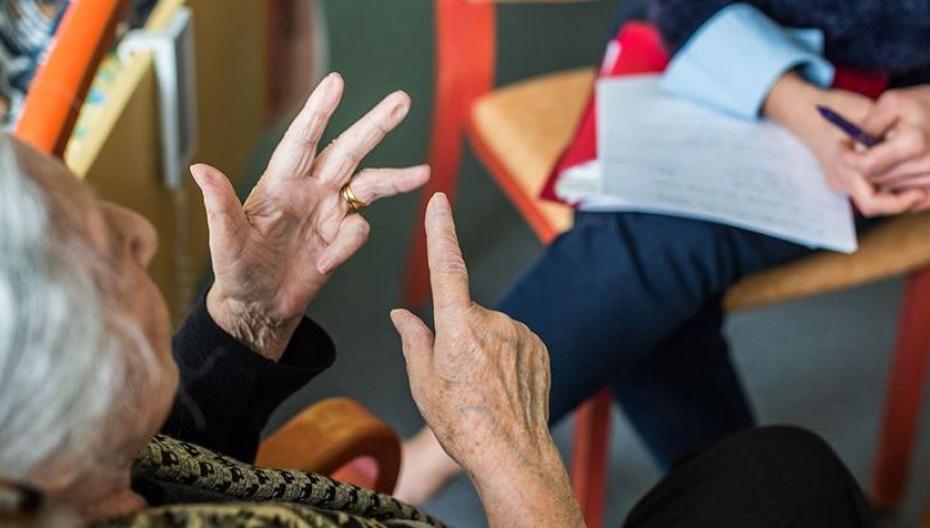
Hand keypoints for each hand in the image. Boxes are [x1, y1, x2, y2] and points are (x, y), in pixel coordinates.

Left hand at [191, 73, 429, 359]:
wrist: (259, 307)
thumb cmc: (236, 271)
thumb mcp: (225, 242)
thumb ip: (220, 206)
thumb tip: (200, 169)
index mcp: (281, 182)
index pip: (303, 139)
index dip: (319, 111)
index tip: (336, 82)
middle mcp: (310, 189)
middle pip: (349, 149)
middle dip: (375, 125)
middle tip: (402, 100)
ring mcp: (329, 211)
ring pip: (369, 184)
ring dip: (396, 178)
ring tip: (423, 173)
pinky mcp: (341, 237)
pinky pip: (359, 231)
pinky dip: (348, 246)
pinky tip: (324, 263)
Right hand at [390, 194, 582, 527]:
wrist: (512, 455)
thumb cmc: (462, 424)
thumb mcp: (423, 382)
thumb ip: (413, 339)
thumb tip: (401, 314)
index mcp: (458, 327)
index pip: (446, 267)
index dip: (441, 232)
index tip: (439, 201)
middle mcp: (493, 322)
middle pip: (465, 312)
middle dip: (457, 333)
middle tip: (457, 377)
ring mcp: (520, 333)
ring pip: (490, 327)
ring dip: (482, 346)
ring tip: (482, 387)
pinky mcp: (538, 346)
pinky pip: (513, 339)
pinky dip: (503, 355)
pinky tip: (501, 386)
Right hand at [764, 73, 923, 216]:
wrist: (806, 111)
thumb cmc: (838, 108)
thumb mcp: (867, 115)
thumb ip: (886, 133)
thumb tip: (914, 147)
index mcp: (843, 165)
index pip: (871, 200)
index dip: (898, 202)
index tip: (918, 191)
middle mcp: (839, 178)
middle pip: (872, 205)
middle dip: (898, 201)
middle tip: (921, 191)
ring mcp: (838, 180)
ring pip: (871, 199)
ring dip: (892, 193)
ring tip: (914, 181)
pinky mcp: (840, 179)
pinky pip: (866, 189)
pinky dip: (884, 185)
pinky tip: (898, 171)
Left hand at [846, 87, 929, 207]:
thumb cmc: (919, 104)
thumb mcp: (891, 103)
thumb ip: (869, 126)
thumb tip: (855, 149)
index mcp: (914, 143)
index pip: (867, 165)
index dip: (848, 157)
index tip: (842, 145)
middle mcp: (928, 163)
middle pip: (877, 180)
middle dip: (864, 166)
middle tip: (862, 148)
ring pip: (890, 190)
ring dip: (880, 176)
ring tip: (884, 154)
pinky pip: (910, 201)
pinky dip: (897, 191)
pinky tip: (892, 171)